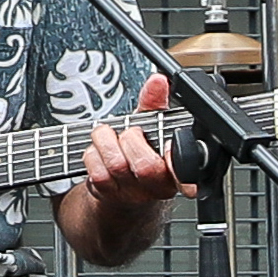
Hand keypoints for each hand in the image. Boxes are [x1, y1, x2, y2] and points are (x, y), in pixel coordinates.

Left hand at [60, 76, 185, 263]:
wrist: (121, 194)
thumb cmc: (140, 156)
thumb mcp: (152, 127)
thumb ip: (155, 103)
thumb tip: (158, 81)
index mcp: (177, 171)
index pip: (185, 171)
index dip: (176, 160)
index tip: (167, 147)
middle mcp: (157, 187)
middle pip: (145, 166)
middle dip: (131, 141)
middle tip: (130, 135)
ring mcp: (132, 194)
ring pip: (117, 166)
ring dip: (107, 143)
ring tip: (109, 139)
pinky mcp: (107, 195)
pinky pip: (96, 171)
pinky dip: (92, 155)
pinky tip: (99, 153)